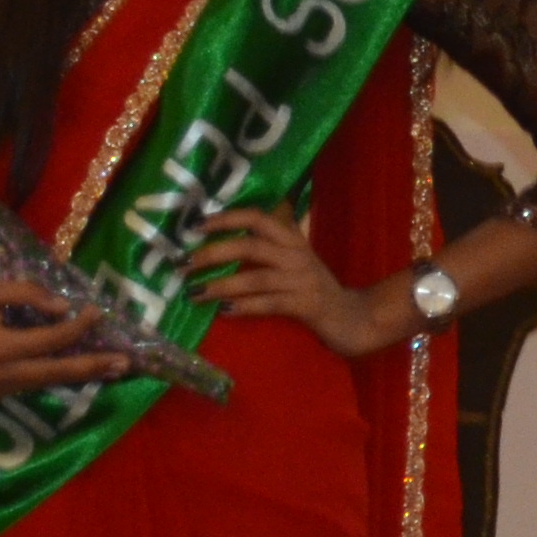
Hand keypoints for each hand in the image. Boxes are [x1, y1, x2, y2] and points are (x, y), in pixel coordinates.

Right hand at [0, 279, 129, 400]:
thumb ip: (27, 295)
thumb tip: (63, 308)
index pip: (52, 340)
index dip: (78, 327)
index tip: (97, 313)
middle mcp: (1, 375)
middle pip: (57, 373)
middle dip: (93, 367)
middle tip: (126, 363)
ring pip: (45, 383)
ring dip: (78, 375)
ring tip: (109, 369)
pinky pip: (29, 386)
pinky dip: (53, 377)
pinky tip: (73, 370)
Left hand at [191, 206, 400, 359]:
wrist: (353, 317)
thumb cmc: (314, 289)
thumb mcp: (294, 261)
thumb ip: (266, 249)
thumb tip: (219, 242)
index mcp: (293, 239)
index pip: (258, 218)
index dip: (227, 218)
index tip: (196, 225)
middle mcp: (297, 255)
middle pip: (251, 245)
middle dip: (213, 253)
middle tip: (184, 264)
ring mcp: (302, 280)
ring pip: (255, 277)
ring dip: (220, 285)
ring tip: (194, 293)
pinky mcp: (305, 305)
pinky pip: (268, 304)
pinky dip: (243, 307)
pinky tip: (223, 312)